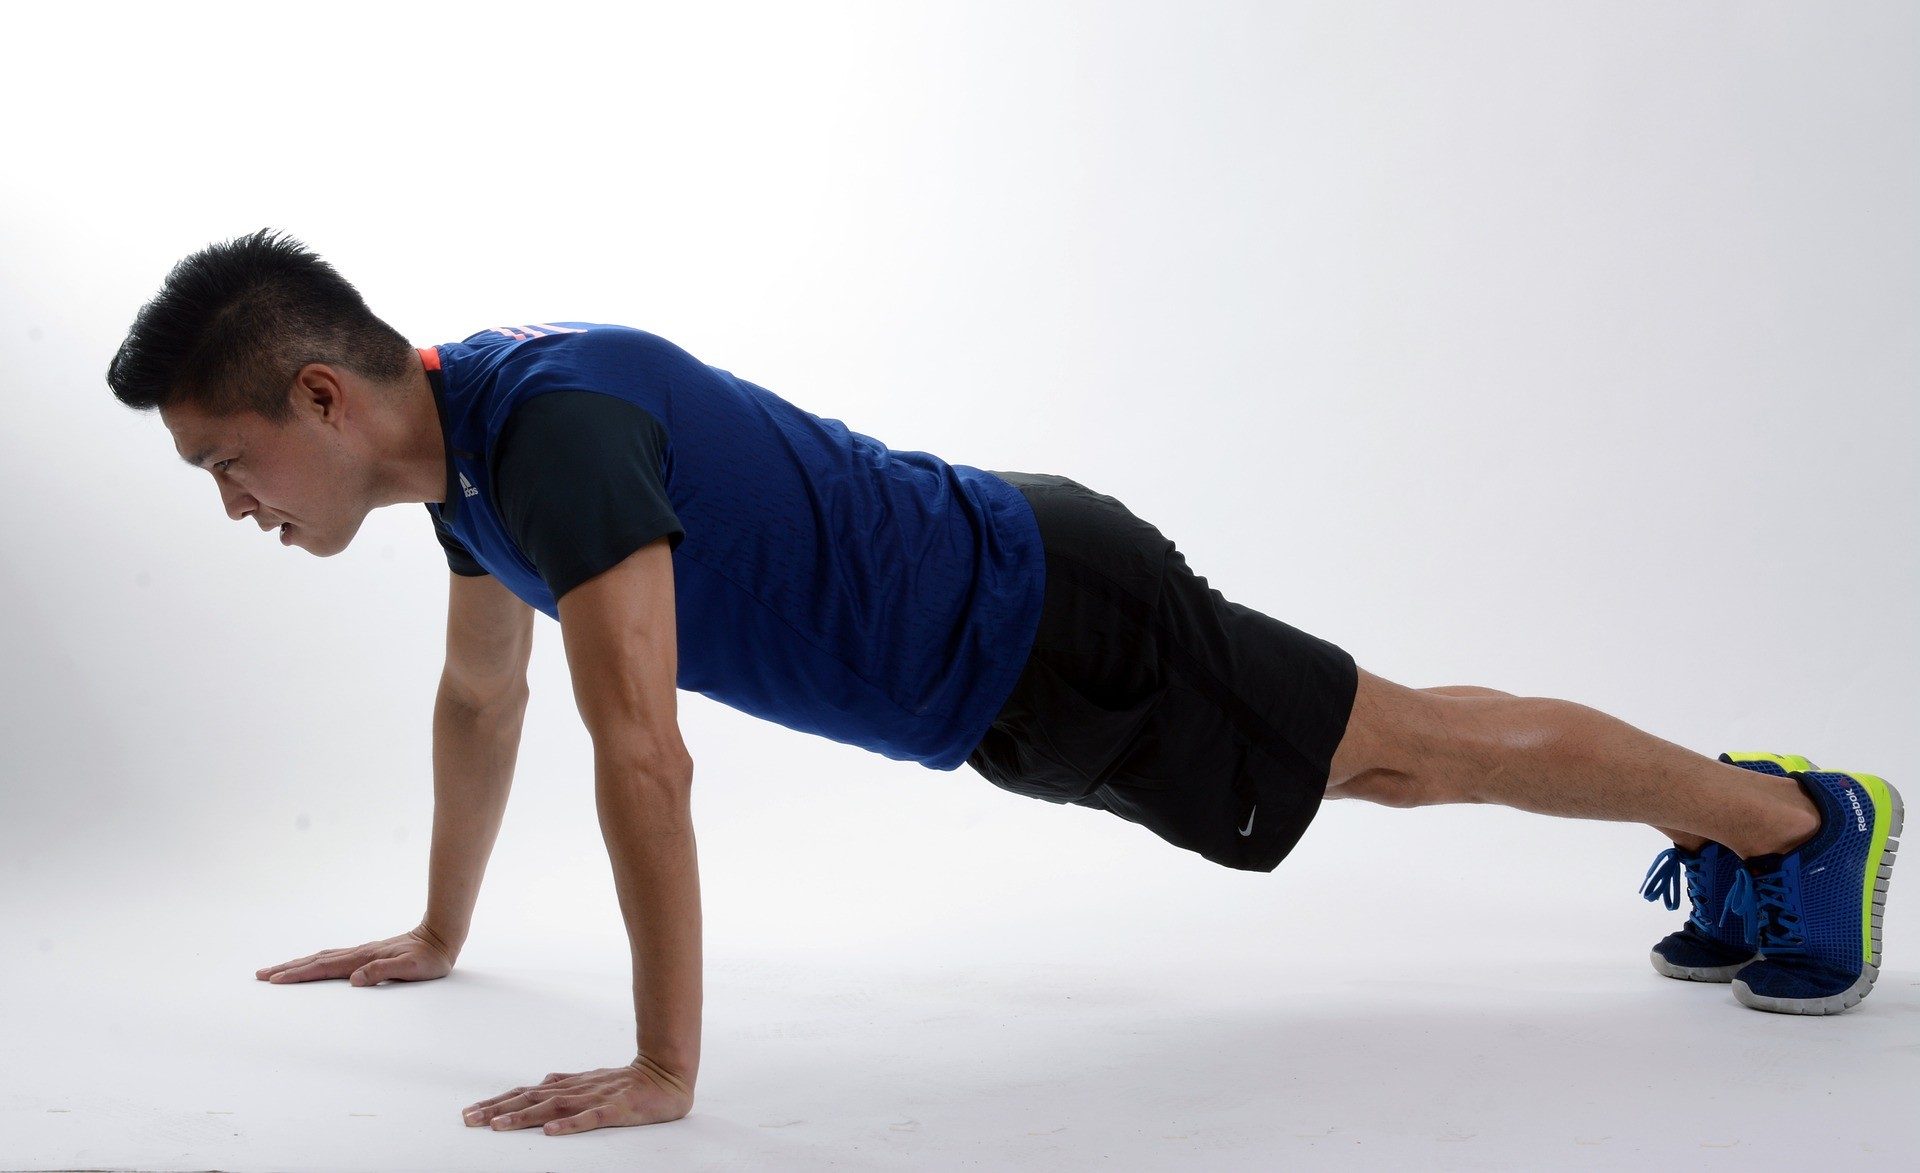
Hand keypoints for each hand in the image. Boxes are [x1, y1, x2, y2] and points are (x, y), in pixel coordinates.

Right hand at [255, 924, 457, 986]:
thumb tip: (354, 980)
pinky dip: (316, 961)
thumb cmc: (429, 958)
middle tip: (261, 974)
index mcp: (364, 958)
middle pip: (316, 960)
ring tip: (277, 969)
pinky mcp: (367, 954)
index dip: (299, 974)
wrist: (441, 937)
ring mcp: (362, 952)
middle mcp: (358, 953)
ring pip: (322, 957)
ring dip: (299, 963)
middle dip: (288, 968)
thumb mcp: (411, 968)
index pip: (324, 968)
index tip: (275, 979)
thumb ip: (383, 972)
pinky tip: (313, 964)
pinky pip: (333, 958)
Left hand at [462, 1055, 694, 1134]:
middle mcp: (576, 1090)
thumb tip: (540, 1083)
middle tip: (468, 1120)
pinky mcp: (616, 1110)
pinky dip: (569, 1126)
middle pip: (530, 1099)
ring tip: (497, 1127)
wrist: (667, 1075)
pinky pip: (590, 1119)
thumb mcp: (591, 1081)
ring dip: (523, 1117)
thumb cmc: (627, 1082)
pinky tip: (550, 1133)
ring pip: (553, 1108)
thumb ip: (565, 1083)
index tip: (471, 1112)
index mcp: (569, 1086)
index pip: (526, 1093)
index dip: (498, 1102)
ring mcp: (595, 1099)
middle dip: (497, 1110)